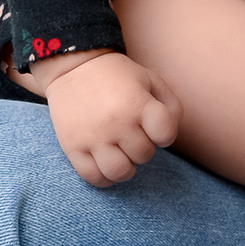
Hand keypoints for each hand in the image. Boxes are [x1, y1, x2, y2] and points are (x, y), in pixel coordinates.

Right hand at [31, 47, 181, 186]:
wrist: (72, 68)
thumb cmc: (116, 76)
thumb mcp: (149, 78)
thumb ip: (170, 104)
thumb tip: (171, 132)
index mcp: (137, 102)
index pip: (166, 134)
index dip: (165, 134)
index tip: (155, 127)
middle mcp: (116, 122)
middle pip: (144, 154)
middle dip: (144, 147)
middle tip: (134, 134)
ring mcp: (93, 137)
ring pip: (120, 172)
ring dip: (126, 167)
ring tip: (122, 153)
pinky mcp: (73, 147)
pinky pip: (94, 177)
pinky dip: (105, 177)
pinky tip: (106, 163)